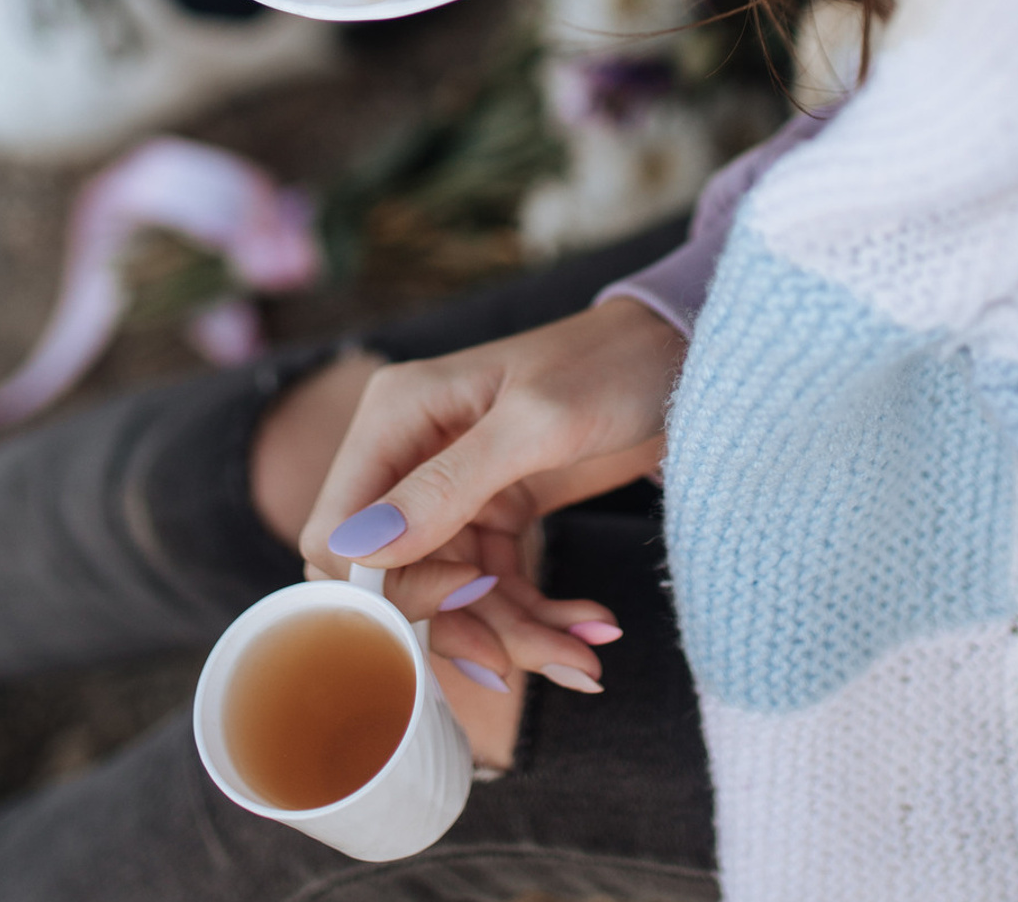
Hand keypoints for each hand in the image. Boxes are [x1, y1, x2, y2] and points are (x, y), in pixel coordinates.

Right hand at [298, 299, 686, 687]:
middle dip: (459, 625)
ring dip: (513, 635)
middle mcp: (412, 453)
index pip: (338, 532)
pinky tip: (589, 627)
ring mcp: (453, 488)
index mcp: (397, 415)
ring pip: (451, 597)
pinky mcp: (496, 513)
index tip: (464, 600)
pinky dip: (538, 619)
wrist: (679, 358)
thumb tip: (360, 549)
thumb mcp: (535, 423)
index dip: (384, 585)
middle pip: (395, 578)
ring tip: (584, 659)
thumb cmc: (609, 366)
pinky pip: (495, 590)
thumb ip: (449, 484)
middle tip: (522, 659)